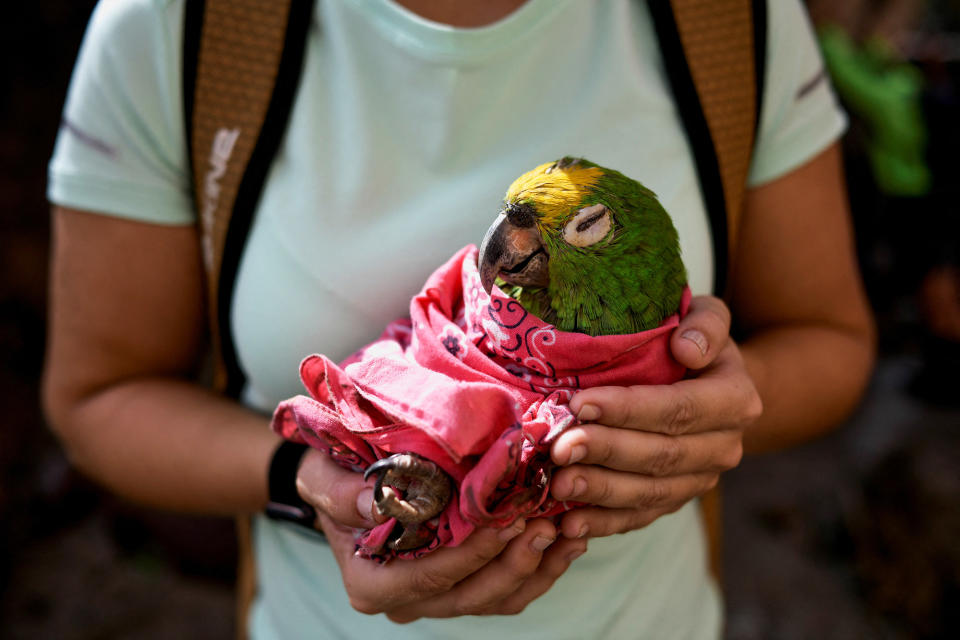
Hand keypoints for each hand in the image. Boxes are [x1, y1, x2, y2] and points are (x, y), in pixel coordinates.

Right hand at [296, 450, 587, 620]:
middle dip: (514, 564)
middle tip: (547, 525)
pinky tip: (567, 536)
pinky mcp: (463, 581)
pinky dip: (540, 565)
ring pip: (496, 598)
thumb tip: (375, 503)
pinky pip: (507, 588)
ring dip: (537, 567)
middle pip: (470, 596)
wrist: (341, 477)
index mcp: (371, 582)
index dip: (470, 556)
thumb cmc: (330, 475)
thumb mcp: (321, 478)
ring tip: (569, 530)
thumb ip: (342, 494)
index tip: (505, 523)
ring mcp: (437, 594)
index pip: (428, 579)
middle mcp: (406, 599)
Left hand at [549, 295, 761, 538]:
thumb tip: (686, 348)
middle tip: (559, 446)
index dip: (630, 409)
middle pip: (661, 455)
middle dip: (606, 451)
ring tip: (558, 484)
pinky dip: (605, 523)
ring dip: (602, 491)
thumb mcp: (706, 316)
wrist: (708, 380)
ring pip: (651, 492)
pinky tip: (570, 524)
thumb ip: (705, 324)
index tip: (581, 403)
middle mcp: (724, 446)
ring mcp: (700, 479)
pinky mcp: (675, 500)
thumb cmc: (691, 338)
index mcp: (735, 399)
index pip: (680, 408)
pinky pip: (641, 517)